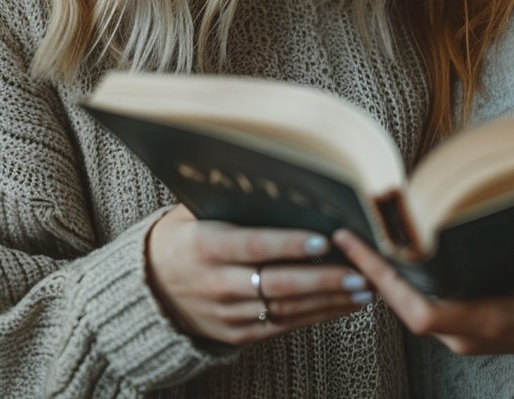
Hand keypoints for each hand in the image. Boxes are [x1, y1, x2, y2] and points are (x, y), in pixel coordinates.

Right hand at [146, 205, 373, 344]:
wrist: (149, 288)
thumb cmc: (186, 235)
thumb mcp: (196, 211)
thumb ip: (235, 199)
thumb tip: (283, 178)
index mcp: (206, 246)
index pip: (254, 245)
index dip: (289, 244)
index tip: (324, 239)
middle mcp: (217, 283)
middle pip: (278, 284)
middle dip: (323, 279)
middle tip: (360, 272)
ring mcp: (227, 314)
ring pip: (286, 309)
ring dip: (329, 301)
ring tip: (364, 288)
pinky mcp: (236, 335)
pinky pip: (282, 326)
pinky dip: (316, 316)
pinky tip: (343, 305)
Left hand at [333, 228, 513, 355]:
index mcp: (487, 321)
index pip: (425, 312)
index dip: (393, 285)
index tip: (369, 255)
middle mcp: (465, 330)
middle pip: (405, 305)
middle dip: (374, 272)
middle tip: (347, 235)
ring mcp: (459, 326)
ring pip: (409, 302)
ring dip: (382, 274)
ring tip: (356, 238)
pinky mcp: (459, 317)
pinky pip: (419, 298)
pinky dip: (399, 276)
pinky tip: (385, 252)